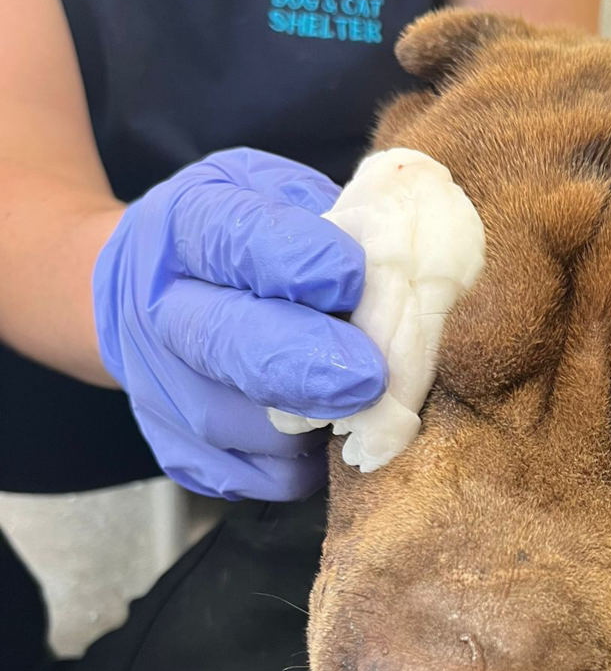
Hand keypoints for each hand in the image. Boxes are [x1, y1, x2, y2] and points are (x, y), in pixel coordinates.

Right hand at [93, 148, 384, 500]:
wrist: (149, 291)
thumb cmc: (241, 238)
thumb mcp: (273, 194)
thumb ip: (328, 219)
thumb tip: (400, 262)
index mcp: (186, 227)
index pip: (237, 242)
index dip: (299, 263)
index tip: (354, 277)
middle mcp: (161, 311)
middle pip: (229, 346)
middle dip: (308, 365)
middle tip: (369, 377)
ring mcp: (161, 388)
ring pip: (245, 426)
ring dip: (316, 424)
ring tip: (363, 402)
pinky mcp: (178, 451)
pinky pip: (253, 476)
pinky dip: (303, 466)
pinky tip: (327, 436)